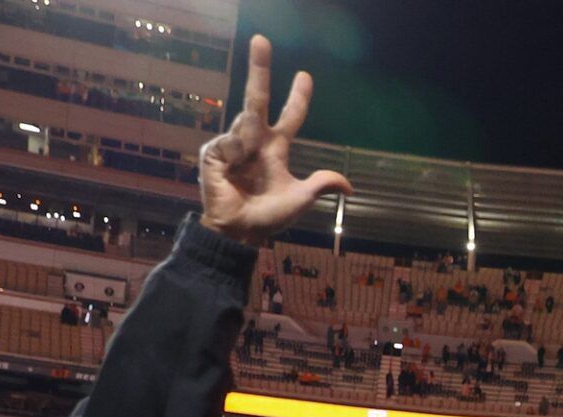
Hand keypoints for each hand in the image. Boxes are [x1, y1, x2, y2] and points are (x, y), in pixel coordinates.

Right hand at [198, 36, 350, 246]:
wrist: (240, 231)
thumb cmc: (269, 217)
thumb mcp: (300, 199)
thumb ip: (321, 186)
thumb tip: (349, 185)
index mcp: (275, 148)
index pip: (290, 117)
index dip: (298, 98)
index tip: (305, 75)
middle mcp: (254, 140)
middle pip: (258, 98)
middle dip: (260, 68)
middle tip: (261, 38)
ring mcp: (232, 143)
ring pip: (246, 125)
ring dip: (250, 146)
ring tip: (248, 171)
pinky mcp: (213, 151)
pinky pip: (230, 142)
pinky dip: (235, 155)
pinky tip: (232, 172)